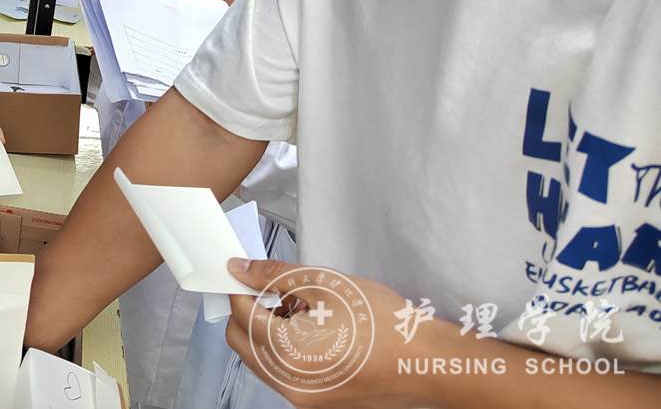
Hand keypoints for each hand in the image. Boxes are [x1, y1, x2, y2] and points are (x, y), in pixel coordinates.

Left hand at [224, 258, 457, 407]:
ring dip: (267, 330)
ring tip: (301, 308)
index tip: (246, 273)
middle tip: (273, 289)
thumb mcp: (322, 283)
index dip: (239, 288)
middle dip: (249, 311)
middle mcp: (289, 384)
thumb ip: (272, 275)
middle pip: (242, 341)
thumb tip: (239, 269)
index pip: (239, 315)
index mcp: (286, 353)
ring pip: (260, 359)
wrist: (426, 361)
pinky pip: (282, 373)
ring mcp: (302, 398)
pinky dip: (284, 349)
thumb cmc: (381, 322)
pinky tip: (312, 330)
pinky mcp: (316, 402)